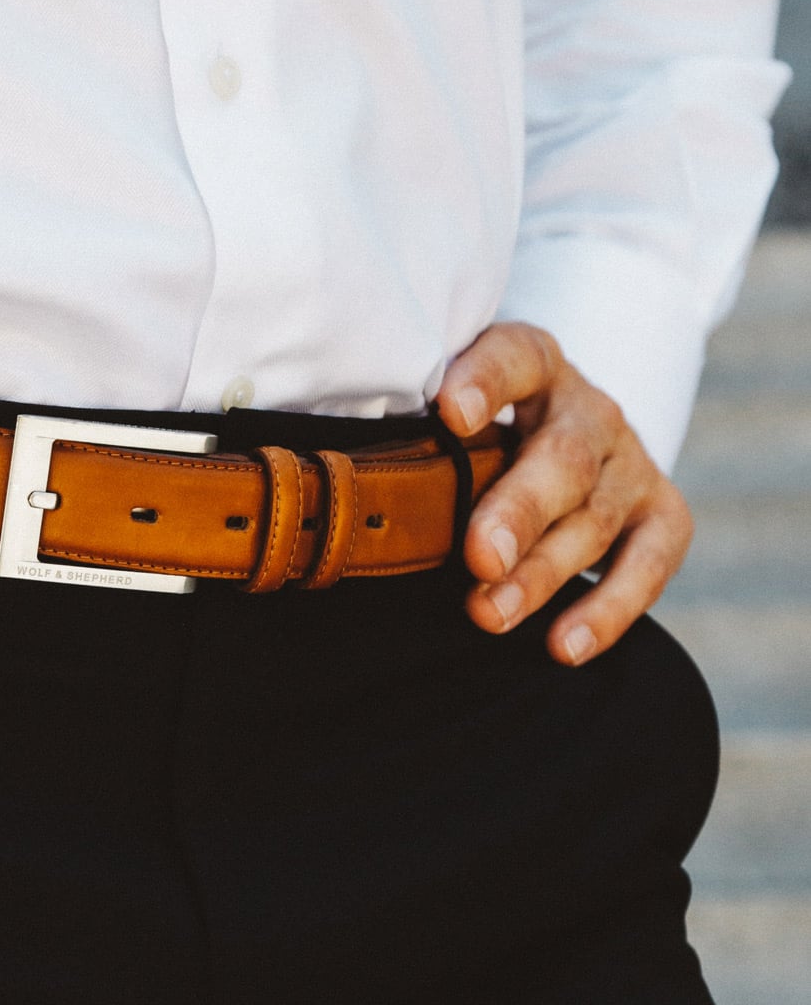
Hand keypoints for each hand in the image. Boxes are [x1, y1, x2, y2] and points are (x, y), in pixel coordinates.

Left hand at [435, 321, 692, 665]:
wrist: (556, 433)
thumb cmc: (476, 433)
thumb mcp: (448, 414)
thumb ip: (414, 432)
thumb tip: (344, 492)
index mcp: (532, 365)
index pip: (514, 357)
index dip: (487, 381)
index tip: (450, 413)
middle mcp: (588, 409)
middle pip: (562, 457)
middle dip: (519, 511)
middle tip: (479, 557)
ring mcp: (629, 462)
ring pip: (594, 519)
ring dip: (543, 574)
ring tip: (490, 615)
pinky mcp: (659, 511)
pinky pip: (650, 562)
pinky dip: (610, 609)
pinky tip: (563, 646)